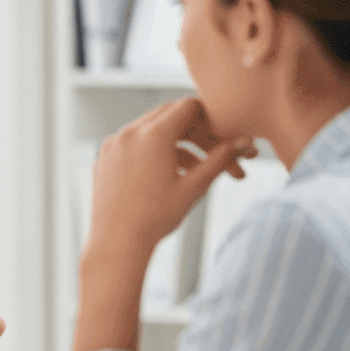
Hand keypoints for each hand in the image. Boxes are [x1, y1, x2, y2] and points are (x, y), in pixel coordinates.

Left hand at [88, 96, 255, 255]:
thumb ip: (220, 159)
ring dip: (178, 146)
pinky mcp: (104, 158)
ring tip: (201, 172)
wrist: (117, 243)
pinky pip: (134, 145)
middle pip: (170, 117)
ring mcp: (113, 144)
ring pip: (152, 132)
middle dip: (198, 133)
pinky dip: (154, 153)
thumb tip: (245, 142)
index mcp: (152, 134)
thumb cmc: (157, 217)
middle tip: (221, 154)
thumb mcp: (195, 186)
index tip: (226, 135)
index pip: (188, 106)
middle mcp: (128, 132)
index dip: (211, 118)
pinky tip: (172, 175)